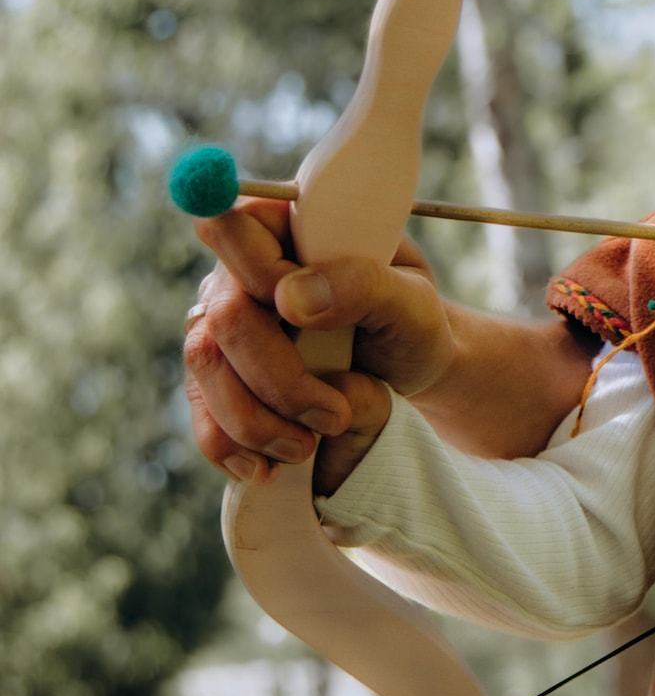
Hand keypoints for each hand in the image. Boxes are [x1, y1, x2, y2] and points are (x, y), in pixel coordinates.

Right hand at [182, 197, 453, 493]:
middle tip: (334, 415)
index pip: (234, 229)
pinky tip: (265, 467)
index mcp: (287, 228)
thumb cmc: (413, 322)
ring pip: (205, 367)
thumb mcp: (411, 300)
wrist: (410, 373)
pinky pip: (200, 410)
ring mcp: (222, 323)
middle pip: (222, 318)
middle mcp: (241, 272)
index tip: (308, 318)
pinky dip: (230, 445)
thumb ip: (361, 285)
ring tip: (311, 445)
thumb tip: (288, 297)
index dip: (261, 275)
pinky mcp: (219, 375)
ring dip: (257, 420)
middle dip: (277, 378)